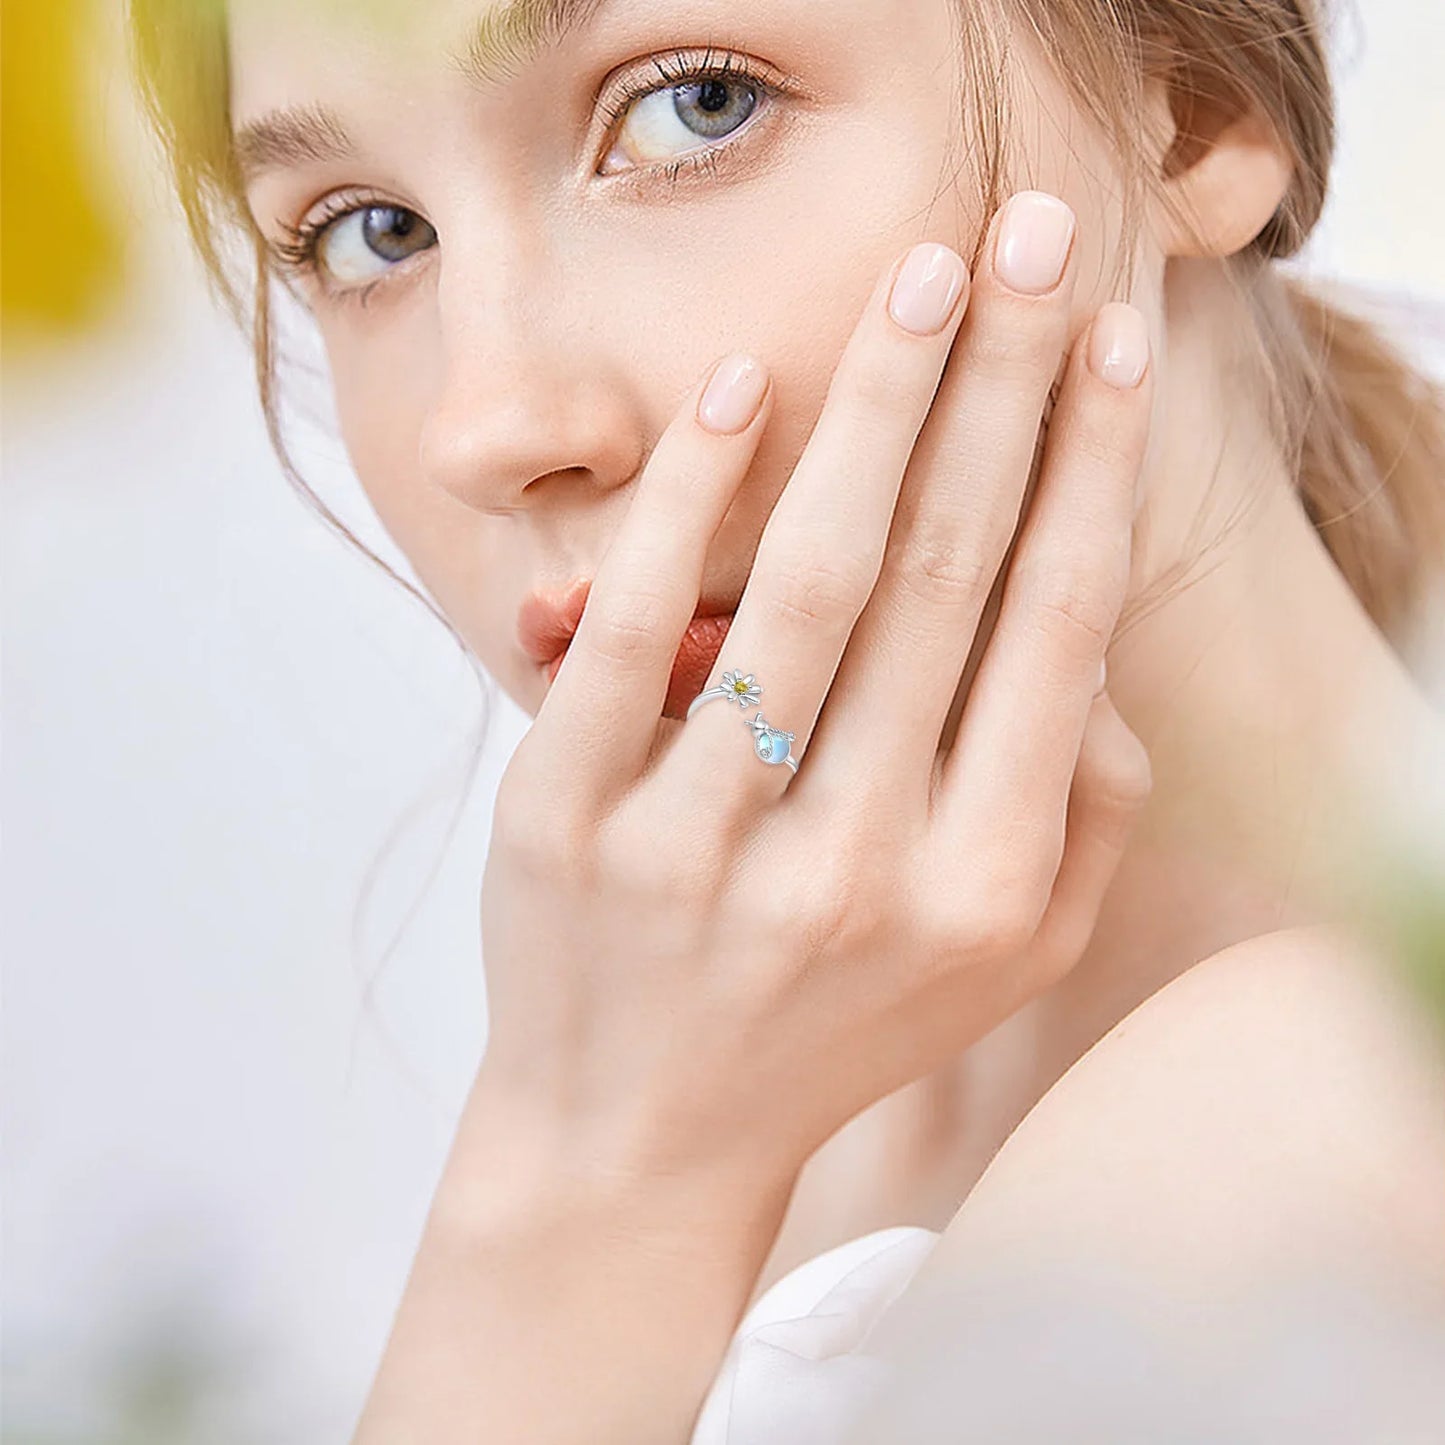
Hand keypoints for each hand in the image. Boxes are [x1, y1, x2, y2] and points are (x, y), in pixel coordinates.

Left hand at [478, 190, 1153, 1194]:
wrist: (637, 1134)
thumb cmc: (834, 1025)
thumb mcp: (1004, 958)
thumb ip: (1087, 817)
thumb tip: (1096, 647)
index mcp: (979, 886)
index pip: (1054, 632)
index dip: (1090, 466)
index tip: (1110, 338)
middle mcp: (855, 864)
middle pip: (946, 574)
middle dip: (1001, 384)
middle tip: (1032, 241)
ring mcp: (699, 844)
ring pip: (808, 582)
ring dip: (874, 408)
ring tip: (920, 281)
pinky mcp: (565, 821)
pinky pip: (633, 635)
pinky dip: (688, 502)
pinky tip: (738, 393)